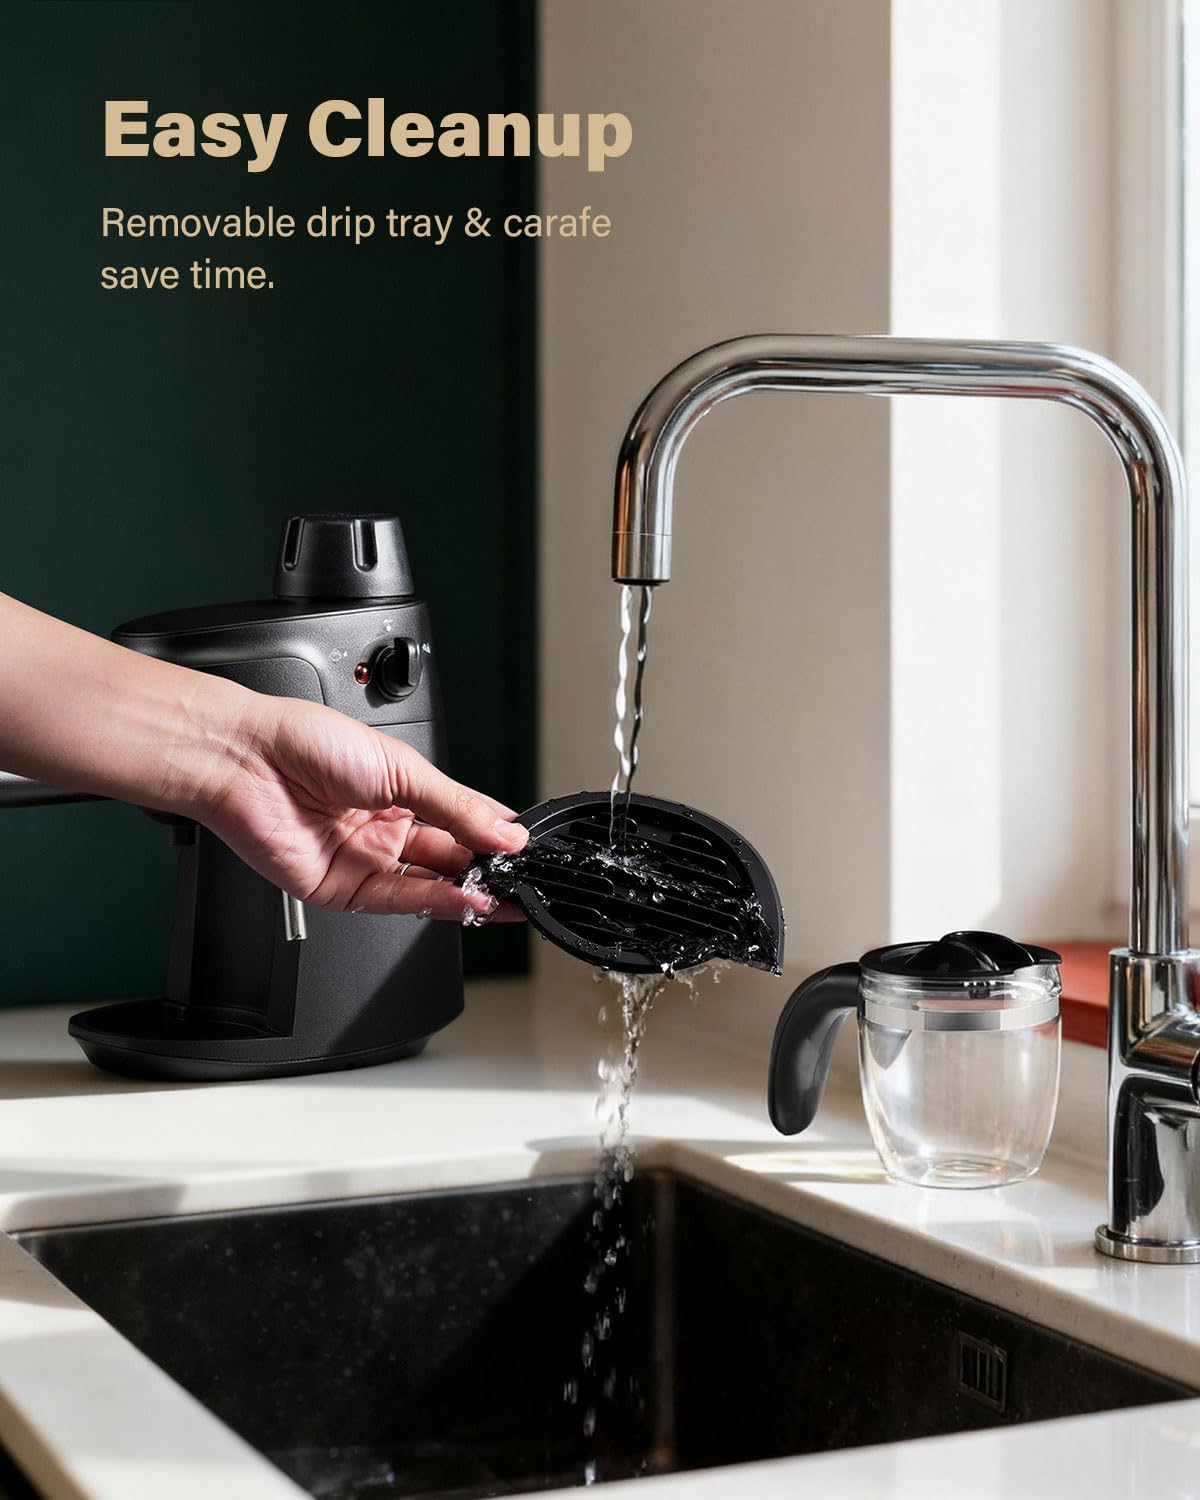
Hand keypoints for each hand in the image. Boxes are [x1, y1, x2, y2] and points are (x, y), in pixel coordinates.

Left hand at [202, 694, 528, 920]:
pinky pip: (398, 900)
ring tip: (501, 894)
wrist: (248, 761)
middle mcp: (386, 826)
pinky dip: (435, 902)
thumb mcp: (402, 768)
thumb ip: (457, 807)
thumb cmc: (308, 742)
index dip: (494, 835)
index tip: (525, 848)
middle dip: (486, 869)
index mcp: (403, 790)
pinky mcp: (343, 889)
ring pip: (429, 885)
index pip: (463, 819)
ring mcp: (366, 859)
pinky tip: (463, 898)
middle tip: (520, 879)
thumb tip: (505, 831)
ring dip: (467, 892)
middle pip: (450, 857)